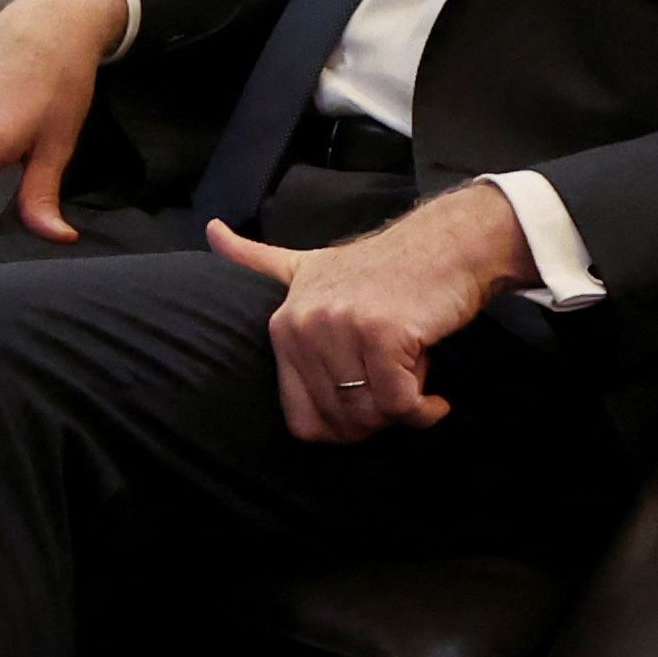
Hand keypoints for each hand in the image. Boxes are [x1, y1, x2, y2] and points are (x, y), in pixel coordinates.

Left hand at [203, 182, 532, 441]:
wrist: (446, 244)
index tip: (370, 407)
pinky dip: (424, 412)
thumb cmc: (384, 268)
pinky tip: (438, 400)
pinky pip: (399, 404)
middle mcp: (303, 325)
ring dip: (403, 411)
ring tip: (415, 377)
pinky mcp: (382, 334)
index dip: (341, 426)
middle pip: (339, 420)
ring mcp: (340, 328)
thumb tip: (211, 230)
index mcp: (282, 324)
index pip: (301, 417)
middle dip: (377, 420)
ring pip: (369, 414)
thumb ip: (259, 261)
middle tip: (403, 390)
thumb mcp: (307, 264)